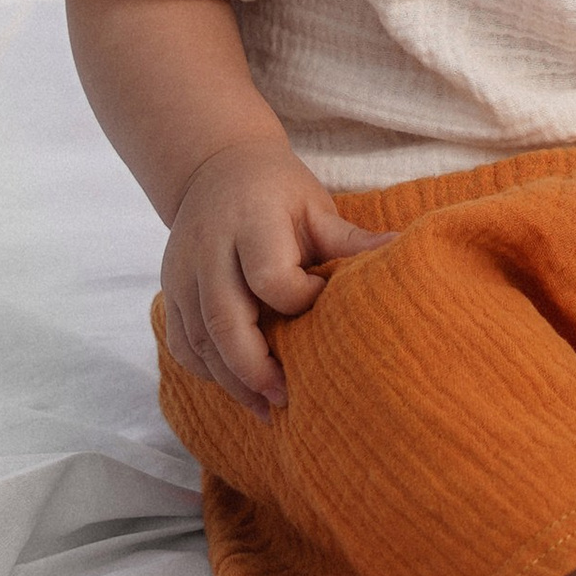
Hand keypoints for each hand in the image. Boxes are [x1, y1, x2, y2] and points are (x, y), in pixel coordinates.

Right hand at [158, 133, 388, 416]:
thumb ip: (349, 239)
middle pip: (224, 319)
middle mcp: (208, 247)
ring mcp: (182, 272)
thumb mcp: (315, 205)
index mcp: (251, 219)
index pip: (269, 276)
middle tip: (287, 397)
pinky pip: (182, 343)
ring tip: (268, 408)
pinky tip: (239, 388)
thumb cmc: (278, 191)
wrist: (217, 166)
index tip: (322, 303)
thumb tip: (405, 250)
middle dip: (255, 367)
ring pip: (199, 341)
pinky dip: (208, 372)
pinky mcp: (170, 290)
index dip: (299, 300)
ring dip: (232, 381)